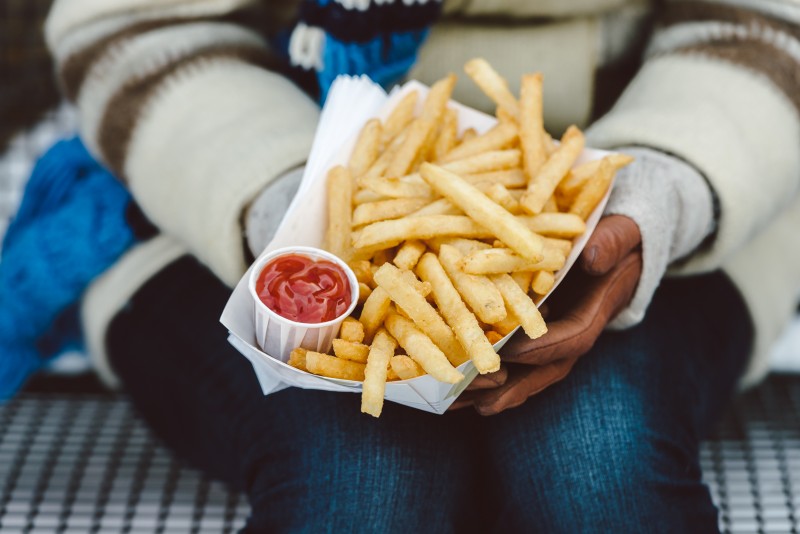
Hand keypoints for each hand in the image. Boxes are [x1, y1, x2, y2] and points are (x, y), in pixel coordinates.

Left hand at [450, 215, 642, 414]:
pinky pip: (509, 363)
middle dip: (514, 387)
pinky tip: (451, 387)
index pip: (571, 339)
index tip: (510, 351)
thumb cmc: (613, 239)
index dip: (542, 347)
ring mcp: (550, 340)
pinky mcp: (531, 338)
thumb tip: (591, 258)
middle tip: (481, 400)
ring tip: (456, 403)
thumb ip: (610, 243)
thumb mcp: (618, 232)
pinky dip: (482, 376)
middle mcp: (570, 335)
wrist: (614, 250)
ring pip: (523, 374)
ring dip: (491, 391)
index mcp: (592, 313)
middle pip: (544, 371)